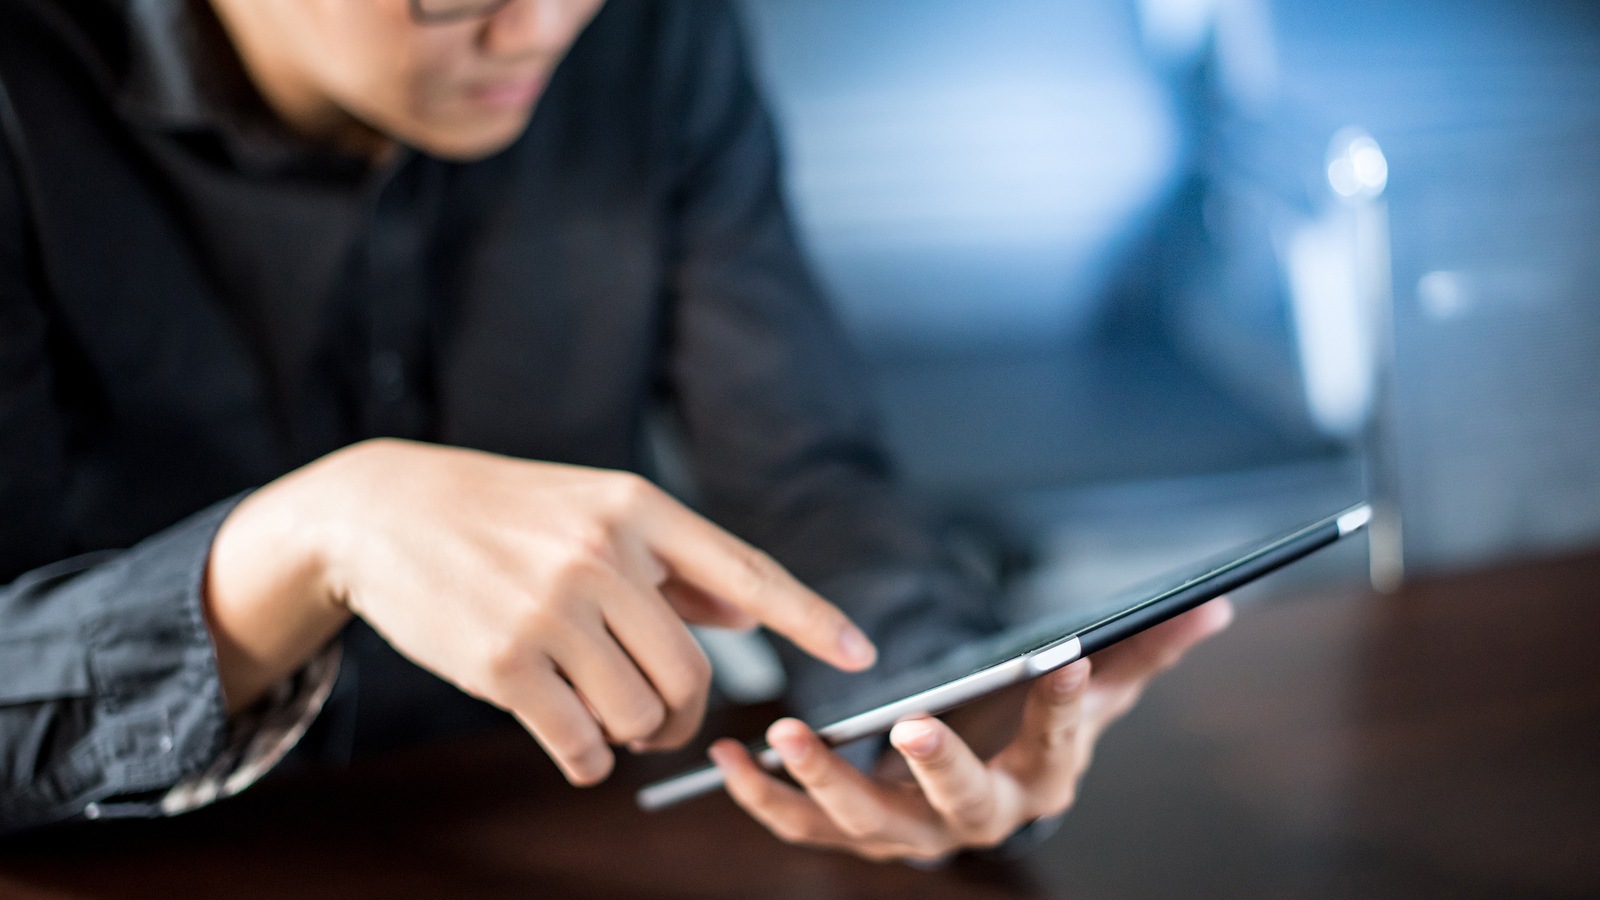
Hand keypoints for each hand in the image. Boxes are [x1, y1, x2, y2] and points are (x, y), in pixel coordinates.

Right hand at [204, 438, 875, 784]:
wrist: (386, 511)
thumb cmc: (506, 514)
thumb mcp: (596, 512)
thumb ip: (676, 563)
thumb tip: (749, 609)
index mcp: (638, 509)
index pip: (744, 568)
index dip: (807, 615)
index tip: (861, 651)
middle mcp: (604, 553)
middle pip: (692, 672)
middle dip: (685, 716)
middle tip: (661, 725)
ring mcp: (553, 606)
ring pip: (638, 712)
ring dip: (631, 736)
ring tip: (603, 721)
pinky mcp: (504, 659)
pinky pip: (578, 742)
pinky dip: (585, 760)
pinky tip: (574, 749)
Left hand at [709, 598, 1232, 862]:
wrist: (984, 787)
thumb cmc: (1038, 730)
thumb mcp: (1097, 691)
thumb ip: (1147, 651)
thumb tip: (1219, 606)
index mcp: (1043, 781)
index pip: (1062, 745)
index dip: (1069, 709)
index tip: (1069, 661)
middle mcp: (976, 821)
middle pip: (962, 808)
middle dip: (939, 770)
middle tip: (911, 726)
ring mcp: (909, 834)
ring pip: (869, 825)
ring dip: (825, 784)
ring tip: (789, 733)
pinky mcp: (852, 832)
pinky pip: (801, 828)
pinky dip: (763, 800)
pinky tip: (729, 758)